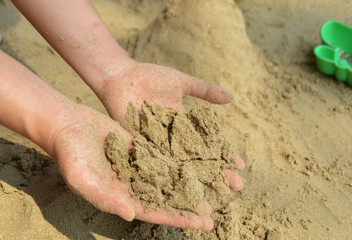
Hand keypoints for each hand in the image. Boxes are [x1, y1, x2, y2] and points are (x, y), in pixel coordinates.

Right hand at [50, 104, 217, 228]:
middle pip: (166, 197)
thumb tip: (131, 214)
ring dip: (188, 183)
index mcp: (121, 196)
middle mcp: (132, 183)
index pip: (154, 211)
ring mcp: (138, 164)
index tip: (201, 223)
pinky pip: (163, 154)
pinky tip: (196, 160)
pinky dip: (179, 158)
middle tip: (212, 213)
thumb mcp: (83, 179)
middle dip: (188, 206)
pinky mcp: (140, 146)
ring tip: (211, 188)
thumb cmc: (70, 155)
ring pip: (168, 176)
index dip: (178, 217)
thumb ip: (106, 198)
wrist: (68, 125)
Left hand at [97, 61, 244, 191]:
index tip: (241, 167)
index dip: (224, 155)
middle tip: (235, 188)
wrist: (122, 76)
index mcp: (185, 124)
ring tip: (214, 193)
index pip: (209, 143)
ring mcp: (158, 143)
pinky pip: (156, 161)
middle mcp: (173, 138)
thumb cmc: (151, 77)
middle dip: (217, 173)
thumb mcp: (181, 82)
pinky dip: (168, 174)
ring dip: (198, 179)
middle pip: (198, 159)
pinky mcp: (141, 145)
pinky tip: (180, 187)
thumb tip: (231, 98)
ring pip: (181, 165)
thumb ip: (205, 90)